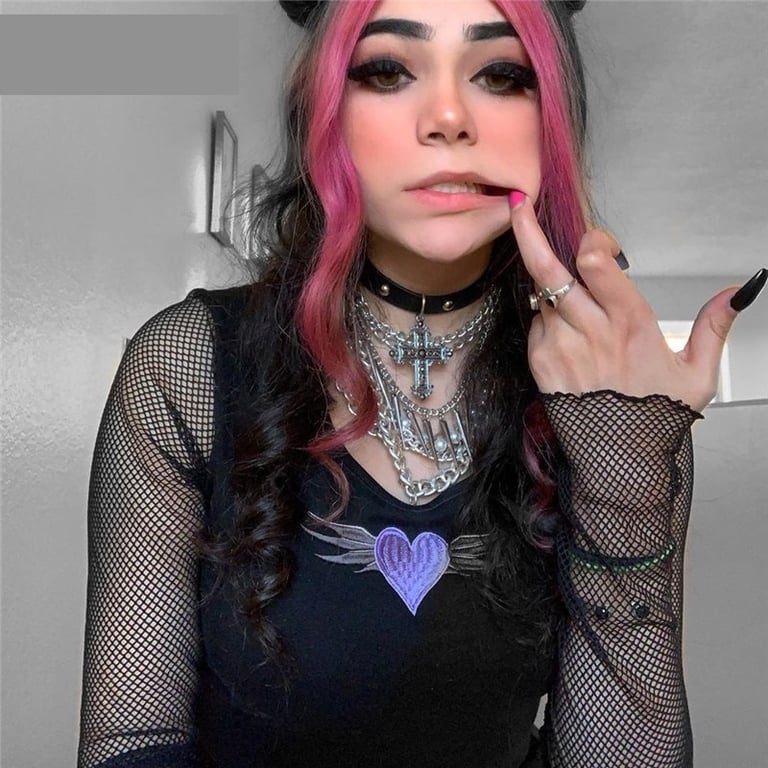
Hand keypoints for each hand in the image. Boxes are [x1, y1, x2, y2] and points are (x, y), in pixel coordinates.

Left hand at [508, 191, 743, 411]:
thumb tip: (740, 290)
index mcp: (629, 323)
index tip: (603, 245)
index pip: (593, 261)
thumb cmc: (654, 417)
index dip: (593, 240)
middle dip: (528, 232)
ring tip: (573, 302)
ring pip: (541, 295)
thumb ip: (715, 326)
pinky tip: (570, 338)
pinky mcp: (540, 363)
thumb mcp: (698, 374)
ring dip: (551, 286)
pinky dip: (548, 321)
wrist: (617, 461)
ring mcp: (558, 347)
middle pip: (548, 268)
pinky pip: (536, 325)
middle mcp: (588, 330)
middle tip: (518, 207)